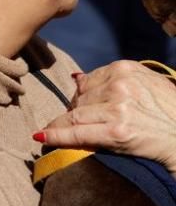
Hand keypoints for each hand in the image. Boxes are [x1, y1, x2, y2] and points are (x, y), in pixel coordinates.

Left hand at [35, 60, 175, 174]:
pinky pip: (76, 133)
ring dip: (62, 125)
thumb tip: (75, 78)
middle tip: (75, 124)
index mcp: (125, 69)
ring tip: (54, 132)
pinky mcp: (117, 132)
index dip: (81, 97)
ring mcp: (118, 109)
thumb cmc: (169, 111)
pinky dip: (56, 136)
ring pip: (74, 116)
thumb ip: (115, 78)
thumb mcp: (147, 83)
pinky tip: (41, 136)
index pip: (86, 82)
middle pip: (78, 99)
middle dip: (75, 112)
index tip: (78, 107)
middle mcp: (120, 86)